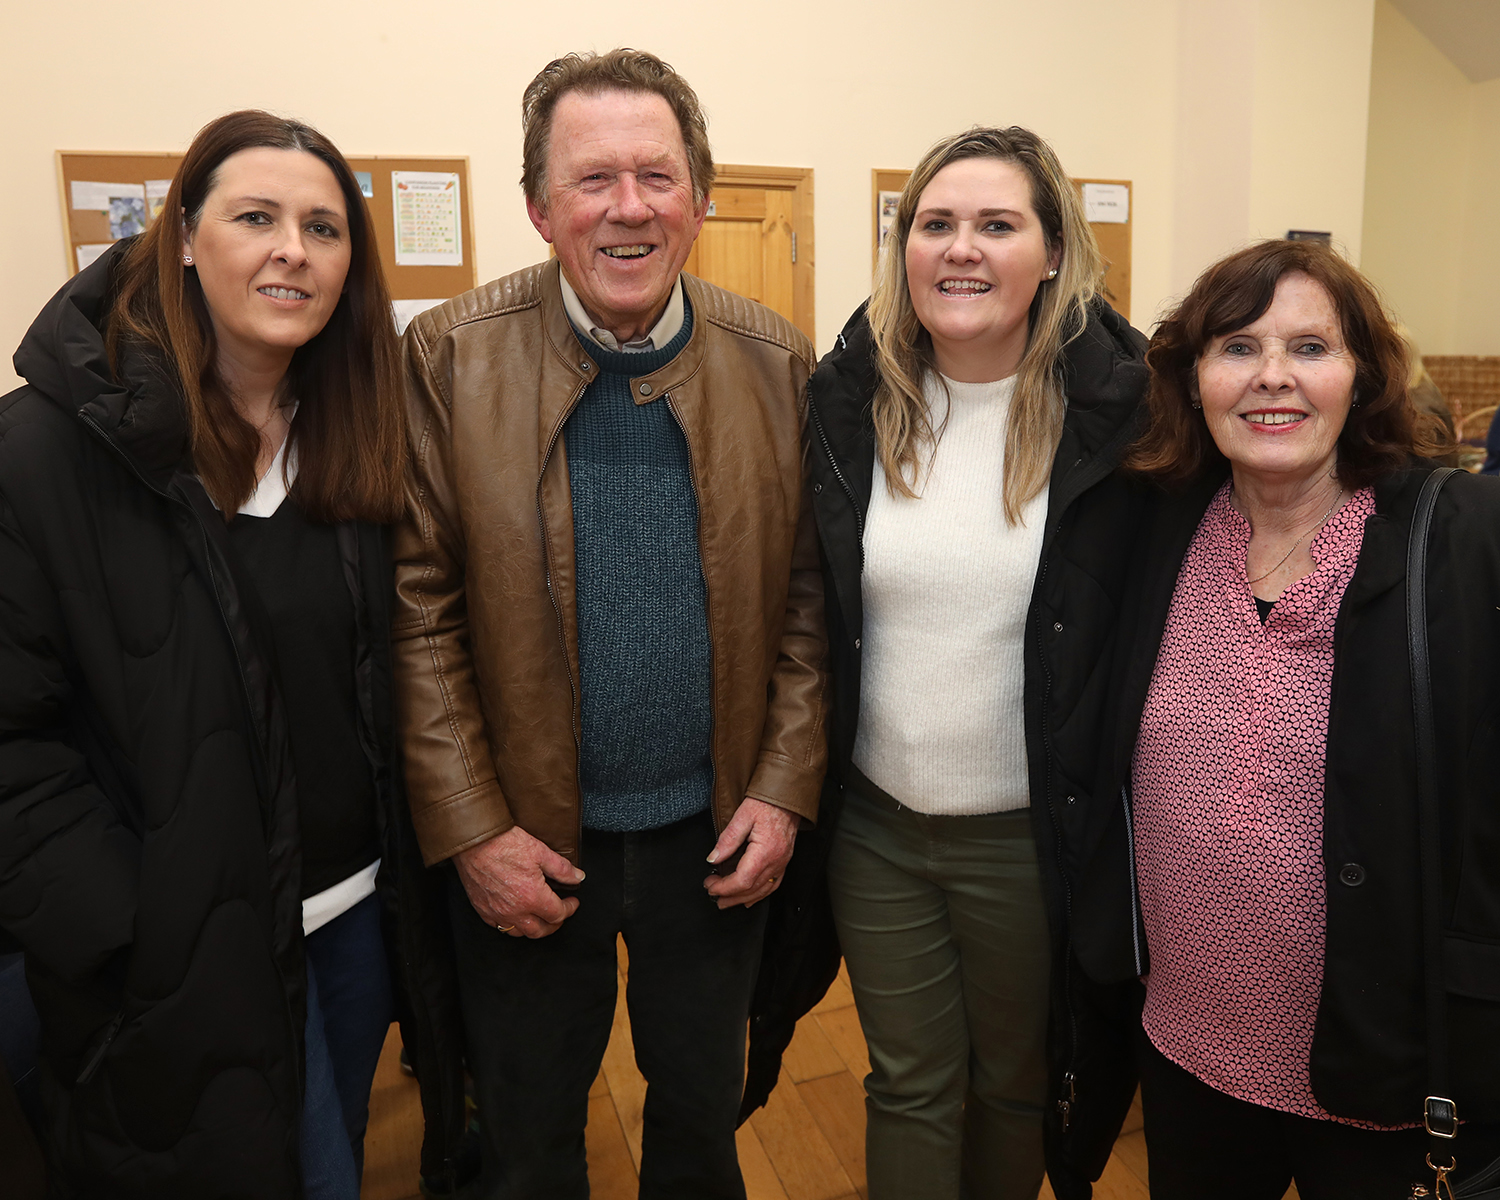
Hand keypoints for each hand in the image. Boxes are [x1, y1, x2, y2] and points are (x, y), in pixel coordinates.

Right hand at [454, 826, 584, 937]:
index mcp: (532, 897)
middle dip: (554, 925)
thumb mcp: (540, 851)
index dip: (569, 909)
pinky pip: (499, 927)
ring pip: (519, 933)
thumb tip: (578, 877)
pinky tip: (516, 915)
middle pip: (540, 931)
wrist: (474, 841)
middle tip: (560, 914)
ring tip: (539, 917)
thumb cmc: (504, 843)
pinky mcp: (482, 910)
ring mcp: (497, 912)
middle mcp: (515, 910)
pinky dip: (511, 925)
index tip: (572, 902)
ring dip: (533, 927)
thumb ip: (562, 868)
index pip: (558, 914)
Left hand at [703, 797, 797, 909]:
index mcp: (765, 851)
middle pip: (752, 889)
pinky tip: (750, 897)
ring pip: (763, 890)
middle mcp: (776, 860)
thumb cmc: (767, 803)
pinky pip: (773, 884)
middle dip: (730, 896)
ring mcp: (782, 862)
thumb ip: (727, 840)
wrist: (787, 796)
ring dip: (743, 899)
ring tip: (727, 901)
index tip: (710, 886)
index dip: (724, 887)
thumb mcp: (742, 816)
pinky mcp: (784, 860)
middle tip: (712, 895)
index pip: (742, 879)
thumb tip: (713, 858)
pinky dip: (760, 894)